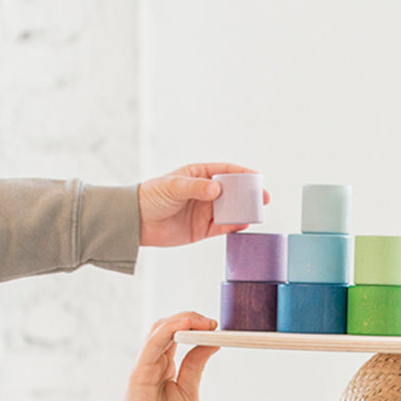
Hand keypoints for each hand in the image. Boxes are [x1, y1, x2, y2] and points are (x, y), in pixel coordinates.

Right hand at [113, 312, 219, 400]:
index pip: (174, 336)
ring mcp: (144, 366)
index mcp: (162, 368)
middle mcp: (151, 363)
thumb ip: (196, 366)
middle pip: (166, 328)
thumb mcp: (189, 392)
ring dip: (183, 320)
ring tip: (205, 322)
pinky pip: (154, 343)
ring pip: (159, 330)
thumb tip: (212, 343)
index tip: (216, 327)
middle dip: (190, 319)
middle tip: (213, 322)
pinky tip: (188, 324)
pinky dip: (171, 329)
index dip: (194, 327)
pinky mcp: (139, 372)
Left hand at [138, 162, 270, 246]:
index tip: (256, 177)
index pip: (225, 171)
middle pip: (232, 191)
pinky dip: (235, 226)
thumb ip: (196, 187)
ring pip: (231, 209)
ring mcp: (205, 211)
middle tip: (263, 198)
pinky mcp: (203, 229)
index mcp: (199, 175)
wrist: (137, 222)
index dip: (242, 173)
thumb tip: (218, 190)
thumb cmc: (152, 197)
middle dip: (248, 194)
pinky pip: (224, 227)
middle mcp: (205, 192)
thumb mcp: (174, 187)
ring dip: (244, 211)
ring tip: (256, 212)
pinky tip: (244, 224)